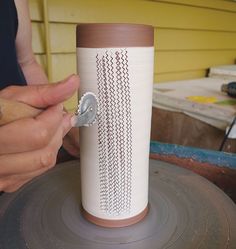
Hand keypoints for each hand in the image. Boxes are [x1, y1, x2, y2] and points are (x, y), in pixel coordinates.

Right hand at [0, 75, 78, 191]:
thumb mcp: (15, 98)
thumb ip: (44, 93)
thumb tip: (72, 83)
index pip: (39, 133)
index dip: (54, 118)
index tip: (56, 108)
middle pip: (45, 151)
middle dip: (58, 130)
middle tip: (55, 116)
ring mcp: (2, 176)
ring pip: (45, 162)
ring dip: (55, 142)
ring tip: (48, 127)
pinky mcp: (9, 183)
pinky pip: (39, 170)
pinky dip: (47, 153)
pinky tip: (40, 141)